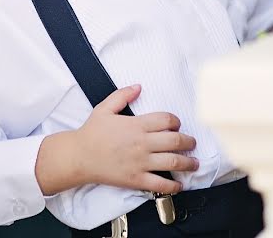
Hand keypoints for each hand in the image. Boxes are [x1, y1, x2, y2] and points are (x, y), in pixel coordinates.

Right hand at [36, 85, 197, 195]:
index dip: (176, 121)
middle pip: (175, 141)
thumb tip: (138, 87)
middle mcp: (142, 143)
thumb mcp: (105, 108)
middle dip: (189, 142)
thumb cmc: (91, 133)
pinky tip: (179, 184)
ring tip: (194, 163)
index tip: (177, 125)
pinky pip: (160, 184)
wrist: (78, 157)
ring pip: (172, 162)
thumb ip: (122, 95)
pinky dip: (173, 185)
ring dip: (188, 162)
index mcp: (136, 125)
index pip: (166, 120)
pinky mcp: (135, 179)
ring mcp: (140, 162)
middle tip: (192, 143)